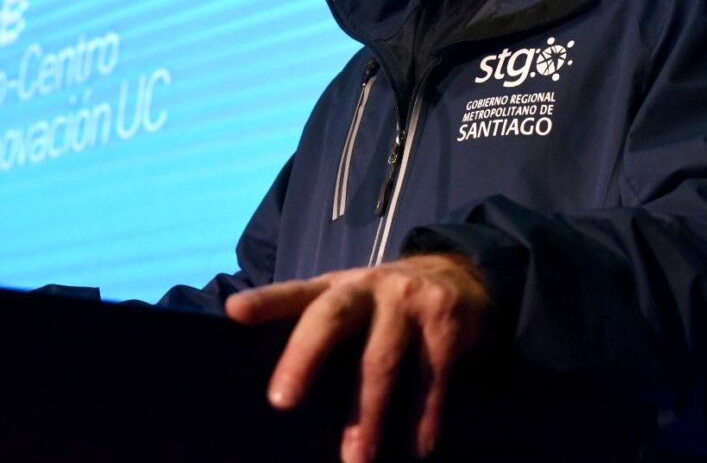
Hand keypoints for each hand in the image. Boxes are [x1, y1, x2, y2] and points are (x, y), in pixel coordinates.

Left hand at [225, 254, 489, 462]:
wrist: (459, 275)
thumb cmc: (384, 304)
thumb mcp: (349, 301)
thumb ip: (313, 326)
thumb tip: (271, 384)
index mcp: (338, 288)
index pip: (296, 294)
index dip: (266, 302)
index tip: (235, 312)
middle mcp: (369, 288)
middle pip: (332, 317)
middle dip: (306, 355)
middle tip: (282, 400)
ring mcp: (409, 302)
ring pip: (381, 359)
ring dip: (368, 413)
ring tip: (355, 459)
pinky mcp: (446, 322)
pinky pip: (433, 375)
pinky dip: (425, 414)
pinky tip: (418, 447)